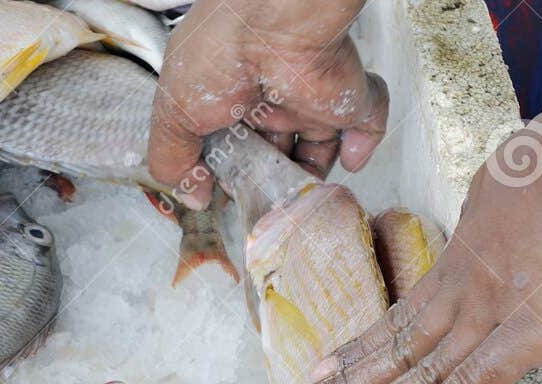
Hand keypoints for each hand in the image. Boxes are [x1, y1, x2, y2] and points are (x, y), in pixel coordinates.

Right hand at [148, 0, 386, 208]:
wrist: (272, 21)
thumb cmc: (218, 56)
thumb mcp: (175, 114)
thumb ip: (174, 161)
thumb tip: (193, 197)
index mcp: (227, 98)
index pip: (231, 145)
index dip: (228, 174)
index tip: (223, 196)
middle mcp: (268, 98)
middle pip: (274, 152)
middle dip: (269, 182)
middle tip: (262, 204)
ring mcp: (310, 97)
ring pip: (316, 147)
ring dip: (310, 177)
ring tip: (299, 200)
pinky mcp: (347, 96)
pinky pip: (367, 123)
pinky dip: (364, 144)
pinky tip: (352, 159)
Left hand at [293, 128, 541, 383]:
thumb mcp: (516, 184)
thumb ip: (500, 217)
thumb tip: (503, 219)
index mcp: (464, 260)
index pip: (405, 317)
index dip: (364, 346)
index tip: (327, 366)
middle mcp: (467, 292)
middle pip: (398, 347)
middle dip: (350, 382)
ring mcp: (492, 313)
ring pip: (421, 369)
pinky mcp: (528, 334)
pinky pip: (473, 383)